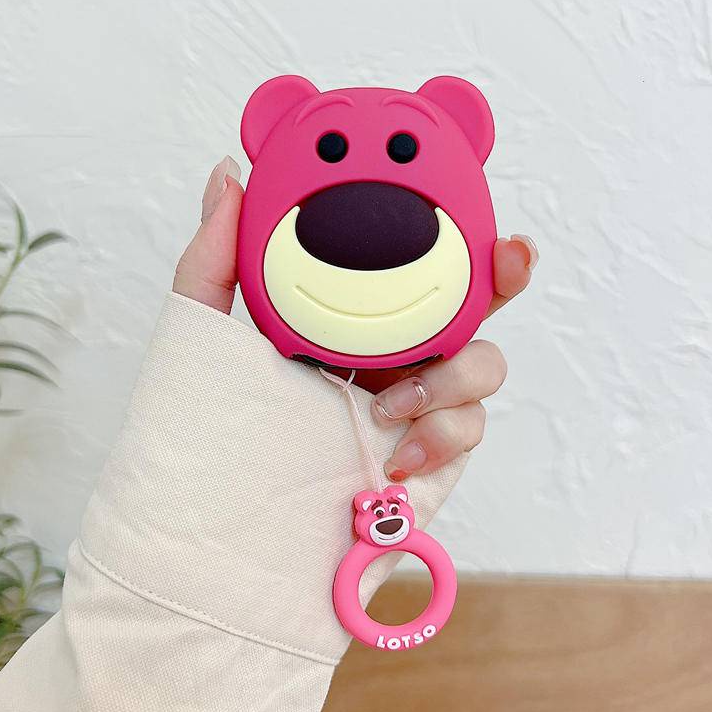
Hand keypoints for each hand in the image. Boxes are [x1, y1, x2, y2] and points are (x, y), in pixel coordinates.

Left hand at [174, 156, 537, 479]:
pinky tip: (394, 454)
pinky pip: (469, 430)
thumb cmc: (204, 441)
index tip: (459, 202)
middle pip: (467, 308)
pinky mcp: (429, 461)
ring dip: (455, 375)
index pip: (405, 270)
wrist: (219, 540)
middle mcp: (387, 361)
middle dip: (502, 278)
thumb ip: (215, 258)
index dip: (444, 235)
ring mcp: (412, 411)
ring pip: (482, 366)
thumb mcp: (202, 337)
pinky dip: (442, 434)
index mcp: (345, 325)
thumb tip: (229, 172)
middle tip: (509, 258)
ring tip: (388, 406)